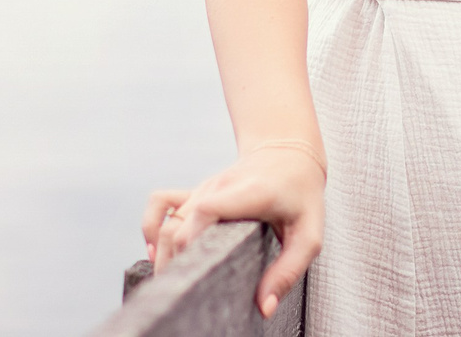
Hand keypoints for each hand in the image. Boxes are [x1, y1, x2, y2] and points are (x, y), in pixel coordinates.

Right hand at [140, 142, 324, 319]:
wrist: (289, 153)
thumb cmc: (301, 195)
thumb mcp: (309, 234)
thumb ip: (288, 270)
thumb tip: (264, 307)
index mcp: (247, 194)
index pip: (205, 210)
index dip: (190, 241)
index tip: (191, 273)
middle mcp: (218, 188)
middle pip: (178, 225)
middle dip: (173, 263)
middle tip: (184, 294)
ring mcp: (204, 188)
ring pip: (167, 220)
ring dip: (161, 253)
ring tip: (171, 283)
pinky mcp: (196, 192)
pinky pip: (160, 203)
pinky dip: (151, 225)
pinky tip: (155, 251)